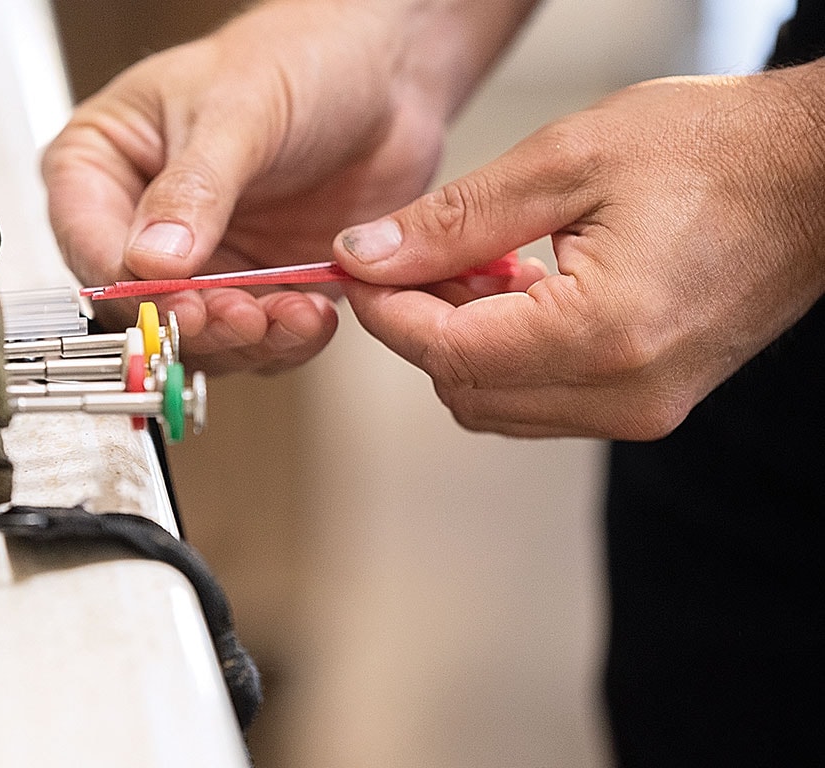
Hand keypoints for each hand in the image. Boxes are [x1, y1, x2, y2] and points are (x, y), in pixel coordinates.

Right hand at [43, 1, 460, 372]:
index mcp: (100, 166)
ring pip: (197, 333)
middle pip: (139, 305)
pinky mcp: (254, 286)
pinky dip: (284, 339)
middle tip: (239, 317)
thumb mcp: (236, 113)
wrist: (381, 69)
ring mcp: (198, 260)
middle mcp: (140, 222)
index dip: (129, 285)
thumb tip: (151, 258)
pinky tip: (312, 314)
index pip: (90, 244)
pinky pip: (257, 338)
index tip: (178, 299)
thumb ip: (193, 188)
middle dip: (193, 321)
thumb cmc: (292, 57)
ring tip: (286, 314)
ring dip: (243, 339)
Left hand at [333, 62, 824, 438]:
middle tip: (417, 258)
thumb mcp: (567, 162)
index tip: (358, 269)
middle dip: (422, 328)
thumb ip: (456, 220)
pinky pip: (543, 400)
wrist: (819, 173)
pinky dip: (509, 354)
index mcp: (602, 334)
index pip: (447, 354)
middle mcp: (624, 393)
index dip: (387, 312)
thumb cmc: (716, 151)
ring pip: (498, 405)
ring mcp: (643, 408)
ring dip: (465, 343)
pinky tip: (522, 287)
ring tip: (481, 262)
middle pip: (465, 392)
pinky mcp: (651, 401)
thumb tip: (366, 255)